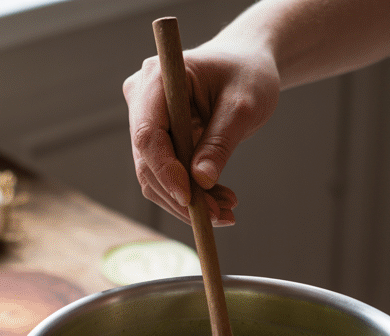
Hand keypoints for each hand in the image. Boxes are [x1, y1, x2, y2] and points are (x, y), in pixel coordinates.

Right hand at [122, 46, 280, 225]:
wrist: (246, 66)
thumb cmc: (247, 74)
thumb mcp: (243, 106)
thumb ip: (220, 142)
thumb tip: (200, 180)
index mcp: (157, 78)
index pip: (148, 134)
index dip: (165, 170)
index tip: (190, 198)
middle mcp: (142, 99)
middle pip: (148, 161)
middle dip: (181, 194)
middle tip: (220, 215)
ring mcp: (145, 120)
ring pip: (154, 175)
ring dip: (188, 201)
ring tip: (226, 212)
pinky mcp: (156, 139)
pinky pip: (165, 175)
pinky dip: (191, 194)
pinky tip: (218, 202)